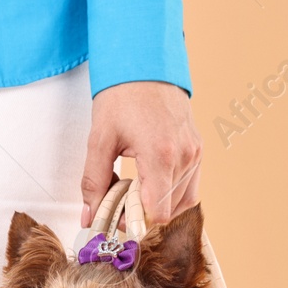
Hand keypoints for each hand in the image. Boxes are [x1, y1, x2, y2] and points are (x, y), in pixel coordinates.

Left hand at [81, 81, 201, 226]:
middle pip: (167, 211)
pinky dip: (170, 195)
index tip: (116, 215)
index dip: (135, 222)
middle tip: (118, 200)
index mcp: (160, 154)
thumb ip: (93, 182)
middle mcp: (184, 156)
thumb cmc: (122, 96)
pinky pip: (189, 189)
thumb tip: (89, 217)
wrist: (146, 65)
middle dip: (140, 214)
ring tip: (133, 187)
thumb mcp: (99, 139)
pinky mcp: (198, 151)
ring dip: (156, 205)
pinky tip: (150, 183)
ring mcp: (195, 154)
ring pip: (180, 204)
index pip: (157, 213)